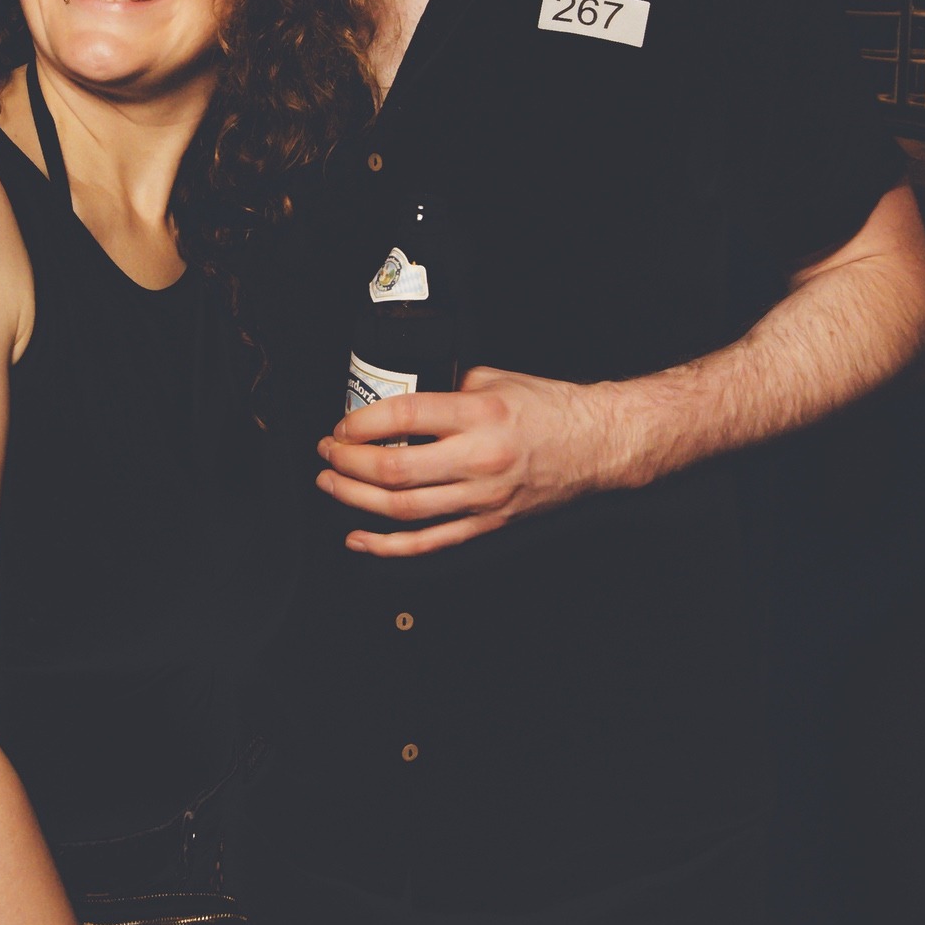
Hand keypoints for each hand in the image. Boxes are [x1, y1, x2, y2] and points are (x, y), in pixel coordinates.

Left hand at [316, 364, 634, 557]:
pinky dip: (387, 545)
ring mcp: (482, 498)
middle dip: (347, 463)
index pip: (404, 416)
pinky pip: (429, 542)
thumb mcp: (495, 380)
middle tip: (327, 452)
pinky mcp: (486, 524)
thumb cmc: (550, 409)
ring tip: (330, 484)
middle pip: (394, 470)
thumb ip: (447, 389)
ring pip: (403, 509)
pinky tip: (359, 537)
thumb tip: (403, 399)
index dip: (361, 422)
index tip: (342, 423)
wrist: (596, 444)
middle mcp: (479, 458)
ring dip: (355, 499)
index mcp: (479, 415)